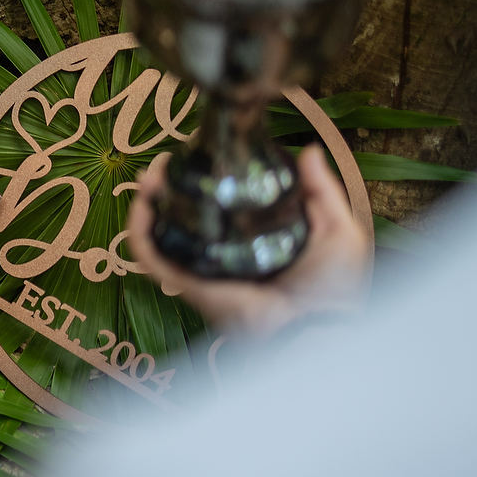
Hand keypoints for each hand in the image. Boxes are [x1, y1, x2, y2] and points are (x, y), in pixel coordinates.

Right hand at [127, 145, 370, 337]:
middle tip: (169, 162)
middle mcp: (224, 254)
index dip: (206, 178)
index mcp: (256, 242)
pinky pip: (153, 258)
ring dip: (148, 202)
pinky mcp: (188, 284)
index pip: (222, 206)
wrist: (319, 327)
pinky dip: (138, 232)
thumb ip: (321, 190)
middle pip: (185, 216)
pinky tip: (141, 206)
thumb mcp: (337, 230)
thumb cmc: (334, 290)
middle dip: (170, 185)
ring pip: (162, 232)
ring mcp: (202, 269)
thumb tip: (308, 149)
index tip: (203, 153)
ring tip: (150, 176)